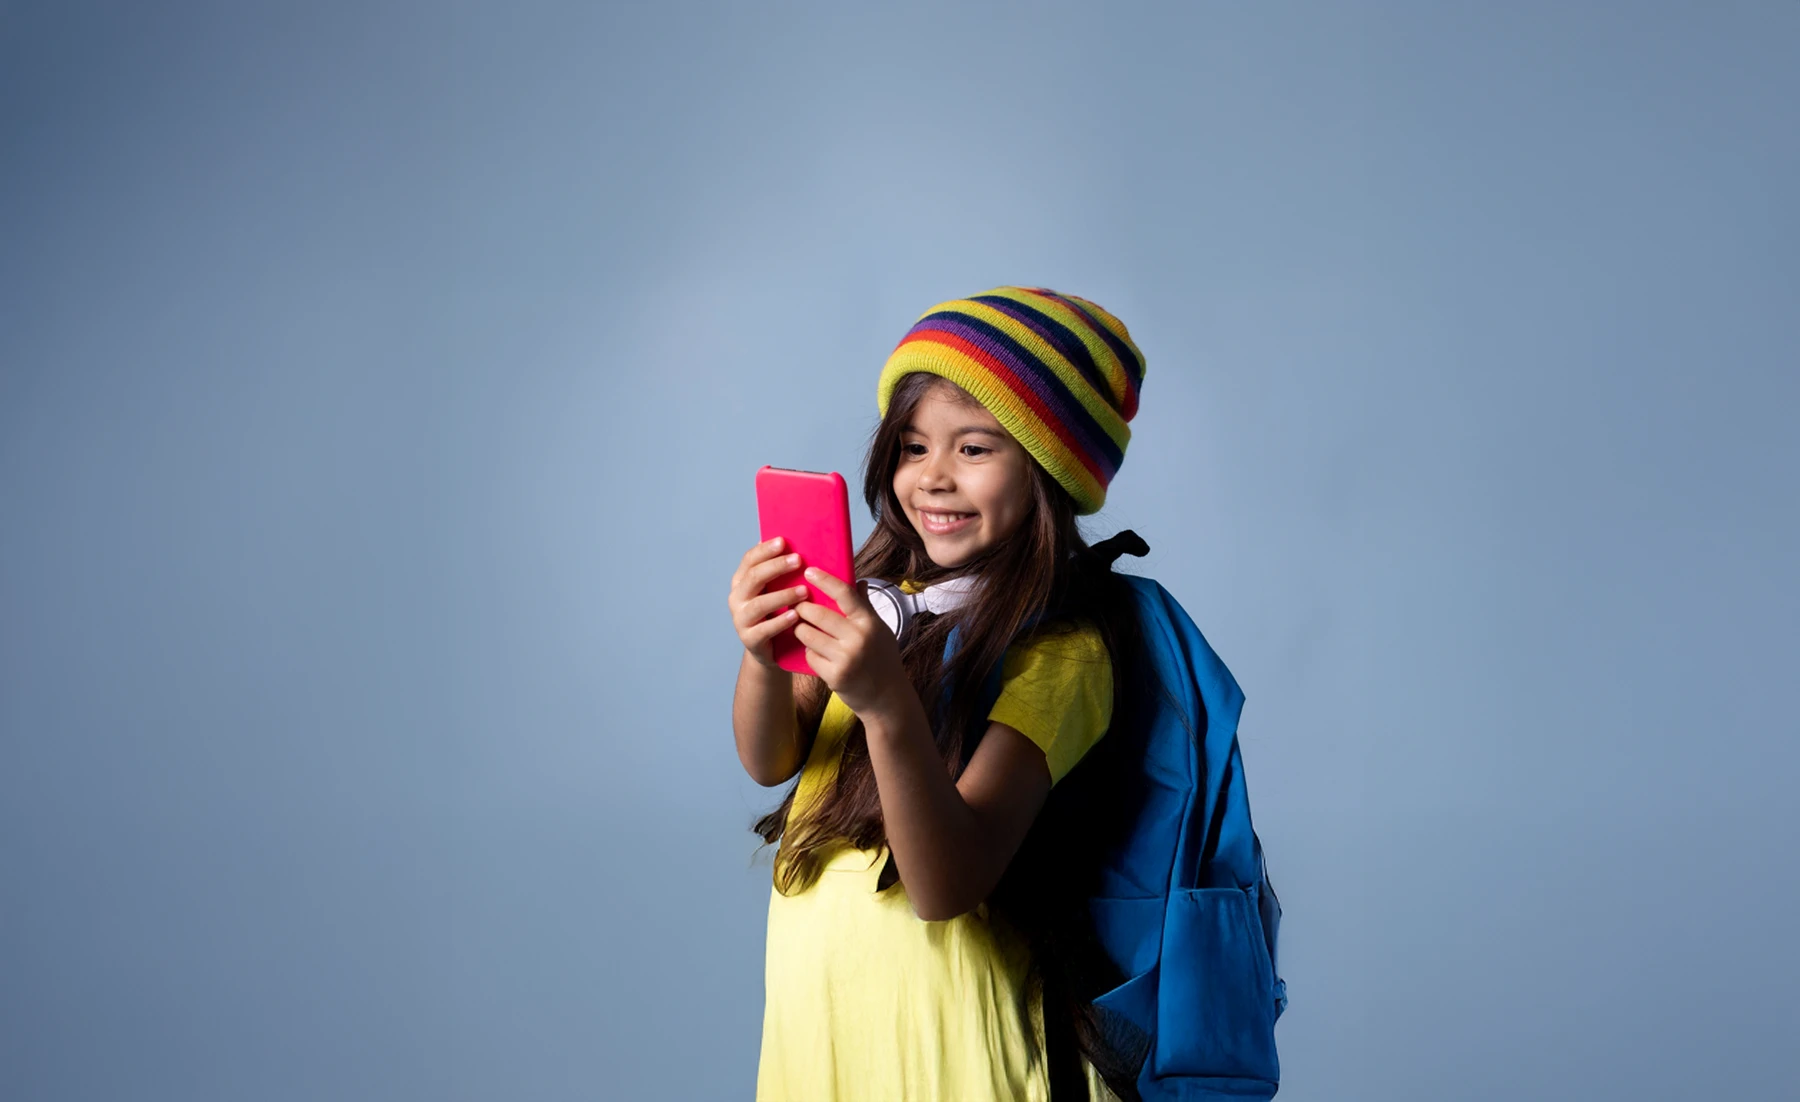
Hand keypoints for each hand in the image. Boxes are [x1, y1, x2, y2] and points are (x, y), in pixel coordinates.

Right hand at [727, 537, 809, 670]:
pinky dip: (780, 621)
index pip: (749, 560)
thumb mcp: (775, 588)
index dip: (765, 550)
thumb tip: (796, 542)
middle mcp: (737, 598)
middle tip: (798, 560)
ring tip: (804, 590)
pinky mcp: (749, 639)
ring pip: (759, 604)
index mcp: (741, 581)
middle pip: (753, 578)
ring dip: (783, 595)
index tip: (783, 541)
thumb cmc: (776, 611)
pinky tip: (796, 615)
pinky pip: (764, 629)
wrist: (771, 649)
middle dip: (776, 567)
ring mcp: (741, 619)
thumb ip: (779, 570)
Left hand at [792, 566, 910, 717]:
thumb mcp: (880, 631)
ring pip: (808, 635)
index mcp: (869, 623)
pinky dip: (809, 652)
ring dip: (800, 629)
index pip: (845, 594)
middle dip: (803, 608)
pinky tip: (815, 653)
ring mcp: (846, 658)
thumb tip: (858, 581)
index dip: (825, 580)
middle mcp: (858, 638)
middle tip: (797, 605)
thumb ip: (865, 607)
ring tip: (802, 628)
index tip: (809, 571)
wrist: (887, 698)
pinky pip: (810, 656)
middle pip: (818, 614)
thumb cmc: (883, 659)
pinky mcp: (834, 676)